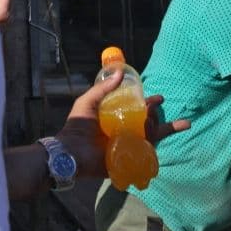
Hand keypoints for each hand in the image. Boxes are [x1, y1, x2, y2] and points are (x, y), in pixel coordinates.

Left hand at [56, 71, 190, 176]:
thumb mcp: (87, 102)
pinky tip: (152, 136)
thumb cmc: (78, 127)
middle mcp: (126, 132)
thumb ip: (103, 88)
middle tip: (152, 108)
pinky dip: (152, 144)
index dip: (151, 104)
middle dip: (155, 115)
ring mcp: (129, 146)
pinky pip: (146, 152)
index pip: (139, 110)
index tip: (160, 99)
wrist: (71, 151)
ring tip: (149, 120)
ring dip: (156, 126)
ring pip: (150, 135)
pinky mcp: (129, 159)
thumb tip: (120, 72)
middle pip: (149, 123)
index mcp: (118, 119)